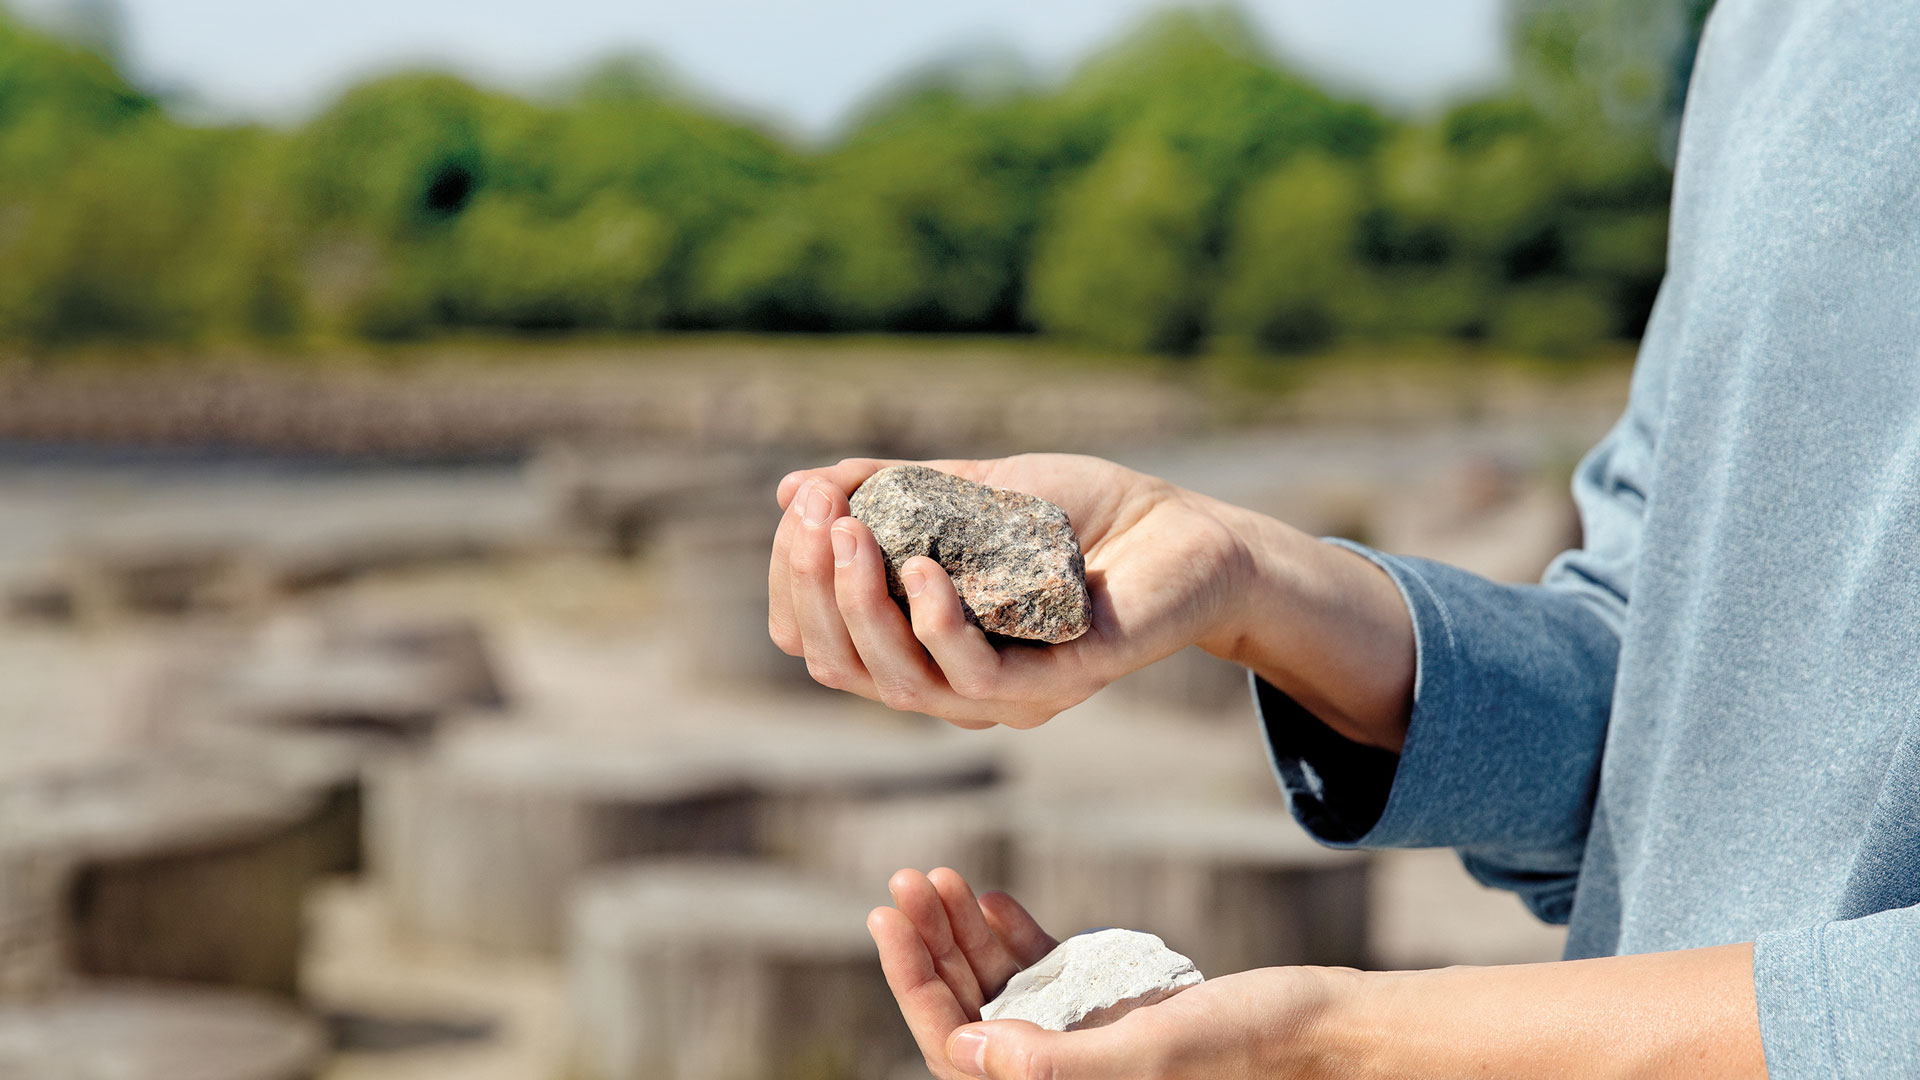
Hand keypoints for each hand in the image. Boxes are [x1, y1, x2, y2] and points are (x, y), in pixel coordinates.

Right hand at [768, 454, 1251, 727]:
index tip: (801, 504)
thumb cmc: (1074, 513)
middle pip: (846, 665)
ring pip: (899, 681)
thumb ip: (887, 491)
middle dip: (814, 588)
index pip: (822, 640)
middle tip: (817, 515)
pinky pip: (976, 680)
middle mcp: (950, 684)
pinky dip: (938, 626)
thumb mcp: (964, 490)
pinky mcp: (1056, 687)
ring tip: (851, 533)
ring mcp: (1003, 696)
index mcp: (919, 647)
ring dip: (860, 606)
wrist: (1178, 526)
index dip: (796, 581)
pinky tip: (922, 570)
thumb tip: (791, 489)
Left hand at [868, 866, 1340, 1079]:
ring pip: (998, 990)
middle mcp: (1062, 1078)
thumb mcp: (1149, 1048)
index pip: (955, 1048)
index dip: (912, 983)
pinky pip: (1042, 979)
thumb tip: (963, 1051)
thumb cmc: (1248, 1047)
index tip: (886, 918)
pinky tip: (991, 900)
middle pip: (966, 1013)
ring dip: (962, 935)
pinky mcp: (1110, 1016)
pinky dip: (1012, 939)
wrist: (1321, 1029)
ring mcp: (1083, 1045)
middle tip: (905, 880)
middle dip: (929, 947)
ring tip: (937, 878)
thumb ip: (1057, 1061)